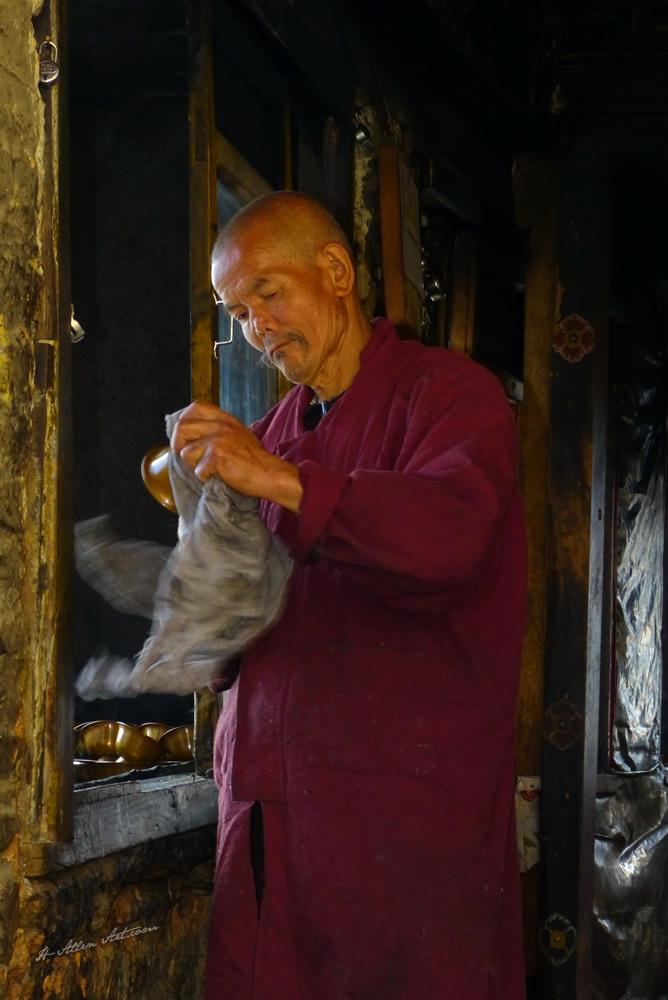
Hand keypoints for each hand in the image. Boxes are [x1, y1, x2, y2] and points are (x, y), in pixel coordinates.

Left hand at [171, 401, 302, 511]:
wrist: (270, 474)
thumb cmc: (254, 460)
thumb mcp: (237, 434)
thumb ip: (217, 430)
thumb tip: (192, 437)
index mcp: (225, 419)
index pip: (195, 407)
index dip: (184, 422)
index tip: (186, 438)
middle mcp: (220, 425)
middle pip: (182, 428)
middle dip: (180, 446)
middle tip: (191, 458)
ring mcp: (218, 439)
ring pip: (186, 452)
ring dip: (193, 465)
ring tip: (209, 468)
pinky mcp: (217, 456)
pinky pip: (198, 470)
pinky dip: (205, 477)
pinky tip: (219, 475)